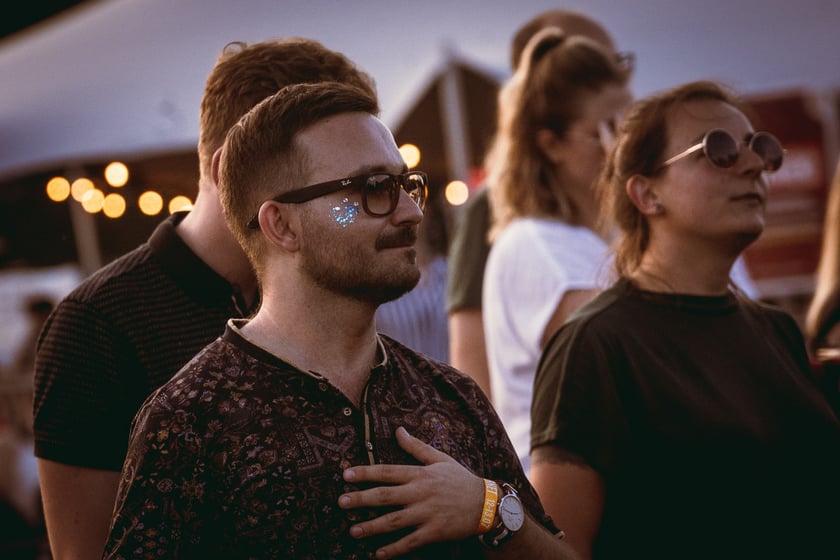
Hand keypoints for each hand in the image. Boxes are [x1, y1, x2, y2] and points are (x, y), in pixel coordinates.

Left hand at [338, 426, 484, 558]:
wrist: (487, 504)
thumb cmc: (460, 479)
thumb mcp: (440, 458)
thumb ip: (416, 447)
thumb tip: (398, 430)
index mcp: (420, 475)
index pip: (387, 471)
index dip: (365, 473)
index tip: (345, 474)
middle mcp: (420, 493)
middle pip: (385, 496)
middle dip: (361, 499)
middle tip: (341, 502)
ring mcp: (427, 514)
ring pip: (394, 521)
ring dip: (372, 527)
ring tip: (353, 530)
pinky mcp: (434, 532)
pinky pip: (410, 542)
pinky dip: (393, 549)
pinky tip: (378, 554)